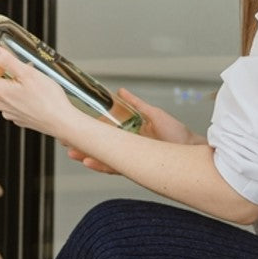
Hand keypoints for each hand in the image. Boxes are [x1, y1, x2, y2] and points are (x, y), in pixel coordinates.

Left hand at [0, 46, 79, 137]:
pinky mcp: (17, 116)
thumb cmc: (48, 100)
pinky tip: (28, 88)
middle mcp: (0, 103)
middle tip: (3, 59)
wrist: (61, 122)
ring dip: (5, 80)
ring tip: (23, 73)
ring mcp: (8, 111)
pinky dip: (13, 91)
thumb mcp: (27, 73)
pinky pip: (9, 100)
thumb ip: (7, 60)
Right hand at [66, 88, 204, 173]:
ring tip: (73, 153)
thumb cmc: (177, 134)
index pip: (105, 135)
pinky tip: (89, 161)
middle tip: (66, 142)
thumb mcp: (153, 114)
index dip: (90, 133)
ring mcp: (131, 159)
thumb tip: (121, 91)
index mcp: (130, 137)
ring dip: (88, 156)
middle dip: (83, 146)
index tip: (75, 128)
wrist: (191, 149)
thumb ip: (136, 104)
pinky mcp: (136, 167)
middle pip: (101, 149)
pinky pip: (115, 167)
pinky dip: (101, 165)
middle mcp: (129, 150)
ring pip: (104, 159)